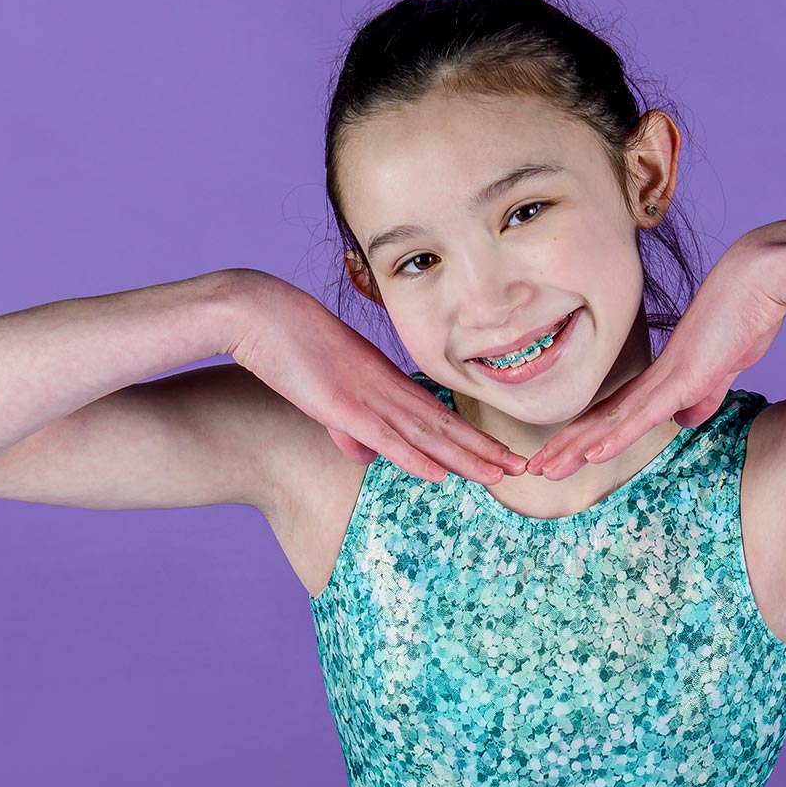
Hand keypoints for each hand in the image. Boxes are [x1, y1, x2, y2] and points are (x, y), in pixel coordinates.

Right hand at [224, 269, 528, 482]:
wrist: (261, 312)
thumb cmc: (287, 344)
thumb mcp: (323, 392)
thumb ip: (345, 425)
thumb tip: (361, 455)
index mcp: (384, 381)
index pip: (438, 416)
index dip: (472, 438)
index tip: (501, 454)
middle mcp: (386, 389)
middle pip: (445, 426)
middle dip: (486, 450)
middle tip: (524, 467)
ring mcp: (368, 397)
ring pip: (428, 435)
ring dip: (466, 458)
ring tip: (503, 474)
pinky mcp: (344, 407)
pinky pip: (387, 438)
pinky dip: (416, 457)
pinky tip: (442, 473)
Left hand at [525, 235, 785, 478]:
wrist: (758, 279)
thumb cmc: (745, 316)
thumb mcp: (724, 369)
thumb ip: (704, 396)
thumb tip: (685, 421)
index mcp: (663, 377)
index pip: (616, 413)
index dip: (588, 436)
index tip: (563, 454)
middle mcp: (655, 377)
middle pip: (602, 418)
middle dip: (567, 446)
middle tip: (535, 468)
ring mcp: (666, 378)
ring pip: (611, 420)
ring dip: (576, 448)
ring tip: (544, 469)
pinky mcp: (683, 378)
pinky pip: (643, 414)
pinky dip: (616, 436)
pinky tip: (592, 455)